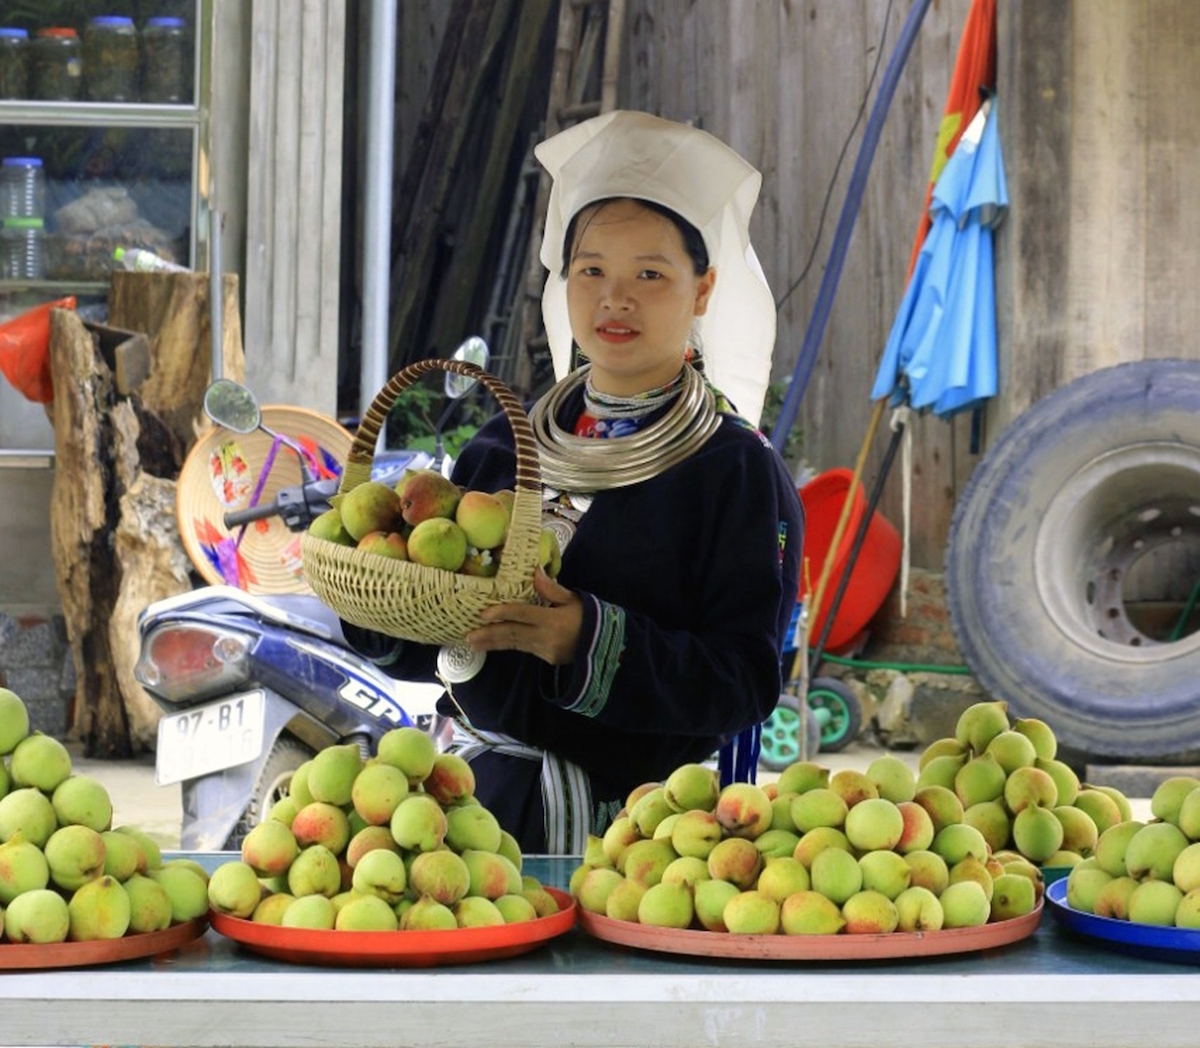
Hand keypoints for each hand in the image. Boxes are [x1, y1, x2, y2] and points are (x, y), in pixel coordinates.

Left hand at [467, 568, 582, 664]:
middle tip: (468, 635)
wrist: (604, 643)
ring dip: (493, 643)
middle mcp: (546, 637)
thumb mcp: (573, 599)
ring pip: (514, 644)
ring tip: (473, 642)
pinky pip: (522, 648)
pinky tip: (493, 643)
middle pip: (512, 634)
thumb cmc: (589, 617)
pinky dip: (507, 645)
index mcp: (553, 620)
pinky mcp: (546, 658)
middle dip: (489, 635)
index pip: (523, 615)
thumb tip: (535, 571)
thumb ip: (551, 588)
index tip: (483, 614)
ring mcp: (545, 650)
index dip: (503, 613)